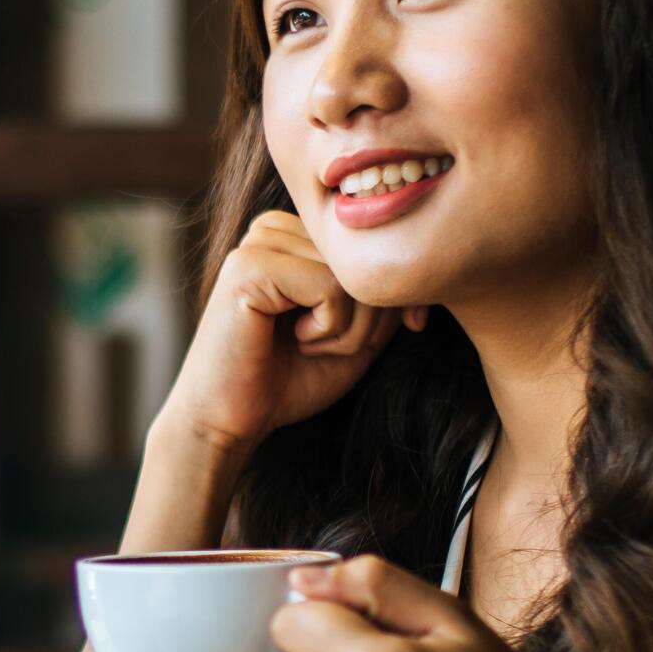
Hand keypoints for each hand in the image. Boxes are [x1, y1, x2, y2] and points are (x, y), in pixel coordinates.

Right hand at [156, 212, 430, 461]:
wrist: (230, 422)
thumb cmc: (288, 381)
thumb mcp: (356, 335)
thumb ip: (385, 300)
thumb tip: (422, 274)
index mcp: (294, 237)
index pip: (370, 253)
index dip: (382, 306)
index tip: (357, 344)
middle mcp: (274, 229)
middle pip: (364, 261)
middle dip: (366, 322)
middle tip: (323, 349)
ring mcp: (259, 242)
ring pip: (352, 275)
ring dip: (347, 330)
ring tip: (306, 345)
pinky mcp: (251, 266)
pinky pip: (331, 287)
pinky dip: (328, 330)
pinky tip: (295, 340)